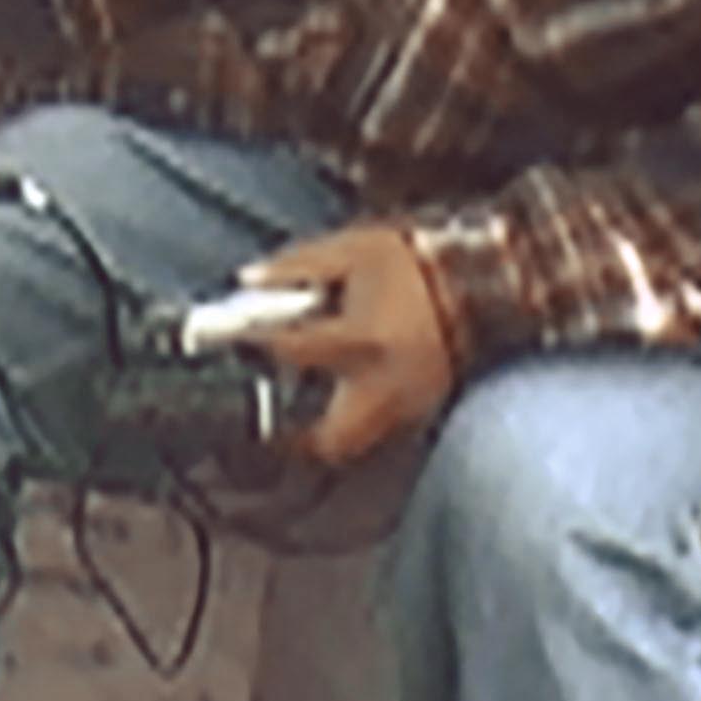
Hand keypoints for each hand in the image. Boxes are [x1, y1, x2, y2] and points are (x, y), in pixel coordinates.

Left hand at [240, 221, 457, 468]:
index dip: (251, 347)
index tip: (224, 341)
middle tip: (258, 416)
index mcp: (362, 342)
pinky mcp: (419, 413)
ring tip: (287, 417)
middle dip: (289, 438)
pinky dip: (346, 429)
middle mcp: (383, 386)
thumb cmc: (411, 265)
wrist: (475, 280)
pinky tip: (328, 406)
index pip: (290, 354)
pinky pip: (374, 438)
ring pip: (350, 448)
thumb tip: (247, 281)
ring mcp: (405, 407)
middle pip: (326, 441)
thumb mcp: (350, 251)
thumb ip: (294, 266)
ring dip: (316, 439)